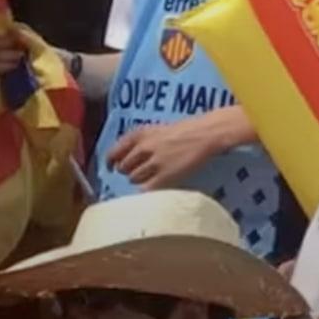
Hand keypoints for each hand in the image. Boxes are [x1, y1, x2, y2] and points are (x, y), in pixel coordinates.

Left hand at [105, 113, 236, 187]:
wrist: (207, 133)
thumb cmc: (185, 130)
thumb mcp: (157, 129)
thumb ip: (139, 142)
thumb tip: (123, 160)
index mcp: (140, 134)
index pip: (113, 152)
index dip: (111, 161)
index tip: (112, 167)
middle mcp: (143, 147)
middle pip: (123, 167)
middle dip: (129, 170)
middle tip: (140, 170)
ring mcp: (154, 163)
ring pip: (133, 178)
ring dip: (140, 179)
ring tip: (153, 175)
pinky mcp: (164, 176)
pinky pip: (146, 188)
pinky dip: (147, 189)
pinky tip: (156, 185)